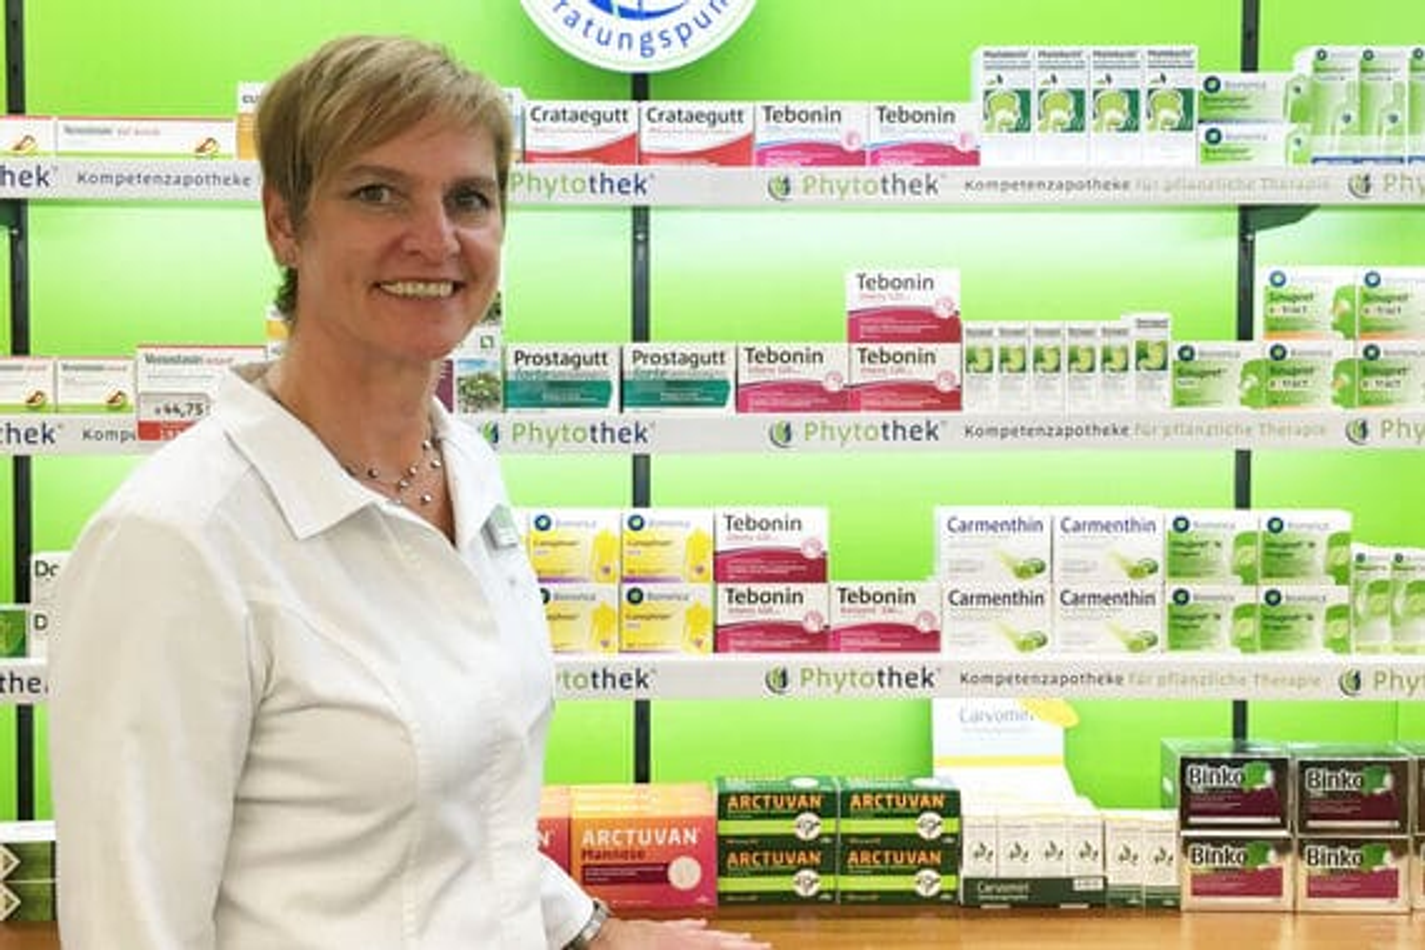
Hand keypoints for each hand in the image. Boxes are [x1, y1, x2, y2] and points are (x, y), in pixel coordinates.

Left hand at [592, 916, 770, 947]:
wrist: (590, 936)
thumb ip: (686, 941)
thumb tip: (704, 938)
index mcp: (678, 948)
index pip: (718, 949)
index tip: (763, 949)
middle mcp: (676, 938)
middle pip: (716, 942)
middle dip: (741, 944)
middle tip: (763, 945)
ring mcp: (664, 932)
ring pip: (702, 934)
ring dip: (724, 936)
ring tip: (743, 937)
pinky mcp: (651, 929)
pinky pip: (679, 927)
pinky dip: (694, 927)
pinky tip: (702, 924)